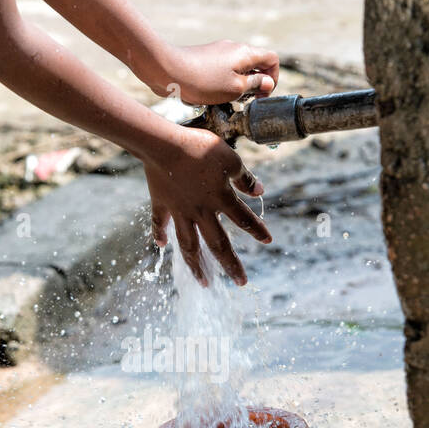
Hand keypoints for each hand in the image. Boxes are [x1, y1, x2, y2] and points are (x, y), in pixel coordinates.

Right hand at [143, 126, 271, 286]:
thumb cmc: (198, 148)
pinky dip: (160, 235)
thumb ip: (245, 178)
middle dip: (231, 265)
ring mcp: (179, 211)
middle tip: (241, 282)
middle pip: (218, 245)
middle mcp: (201, 212)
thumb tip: (259, 191)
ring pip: (189, 246)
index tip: (268, 241)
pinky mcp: (161, 204)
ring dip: (197, 266)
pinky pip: (160, 223)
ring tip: (203, 282)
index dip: (257, 230)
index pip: (244, 219)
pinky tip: (162, 246)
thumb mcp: (230, 159)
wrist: (163, 144)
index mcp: (220, 199)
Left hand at [150, 41, 279, 105]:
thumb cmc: (202, 81)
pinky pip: (223, 68)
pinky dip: (225, 81)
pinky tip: (214, 93)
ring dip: (240, 83)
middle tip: (247, 100)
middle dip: (256, 82)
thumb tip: (267, 82)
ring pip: (239, 67)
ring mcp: (219, 51)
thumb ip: (254, 85)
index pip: (272, 59)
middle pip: (256, 62)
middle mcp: (234, 48)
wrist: (168, 70)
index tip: (263, 94)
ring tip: (229, 98)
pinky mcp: (206, 57)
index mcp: (246, 53)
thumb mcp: (234, 88)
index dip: (273, 77)